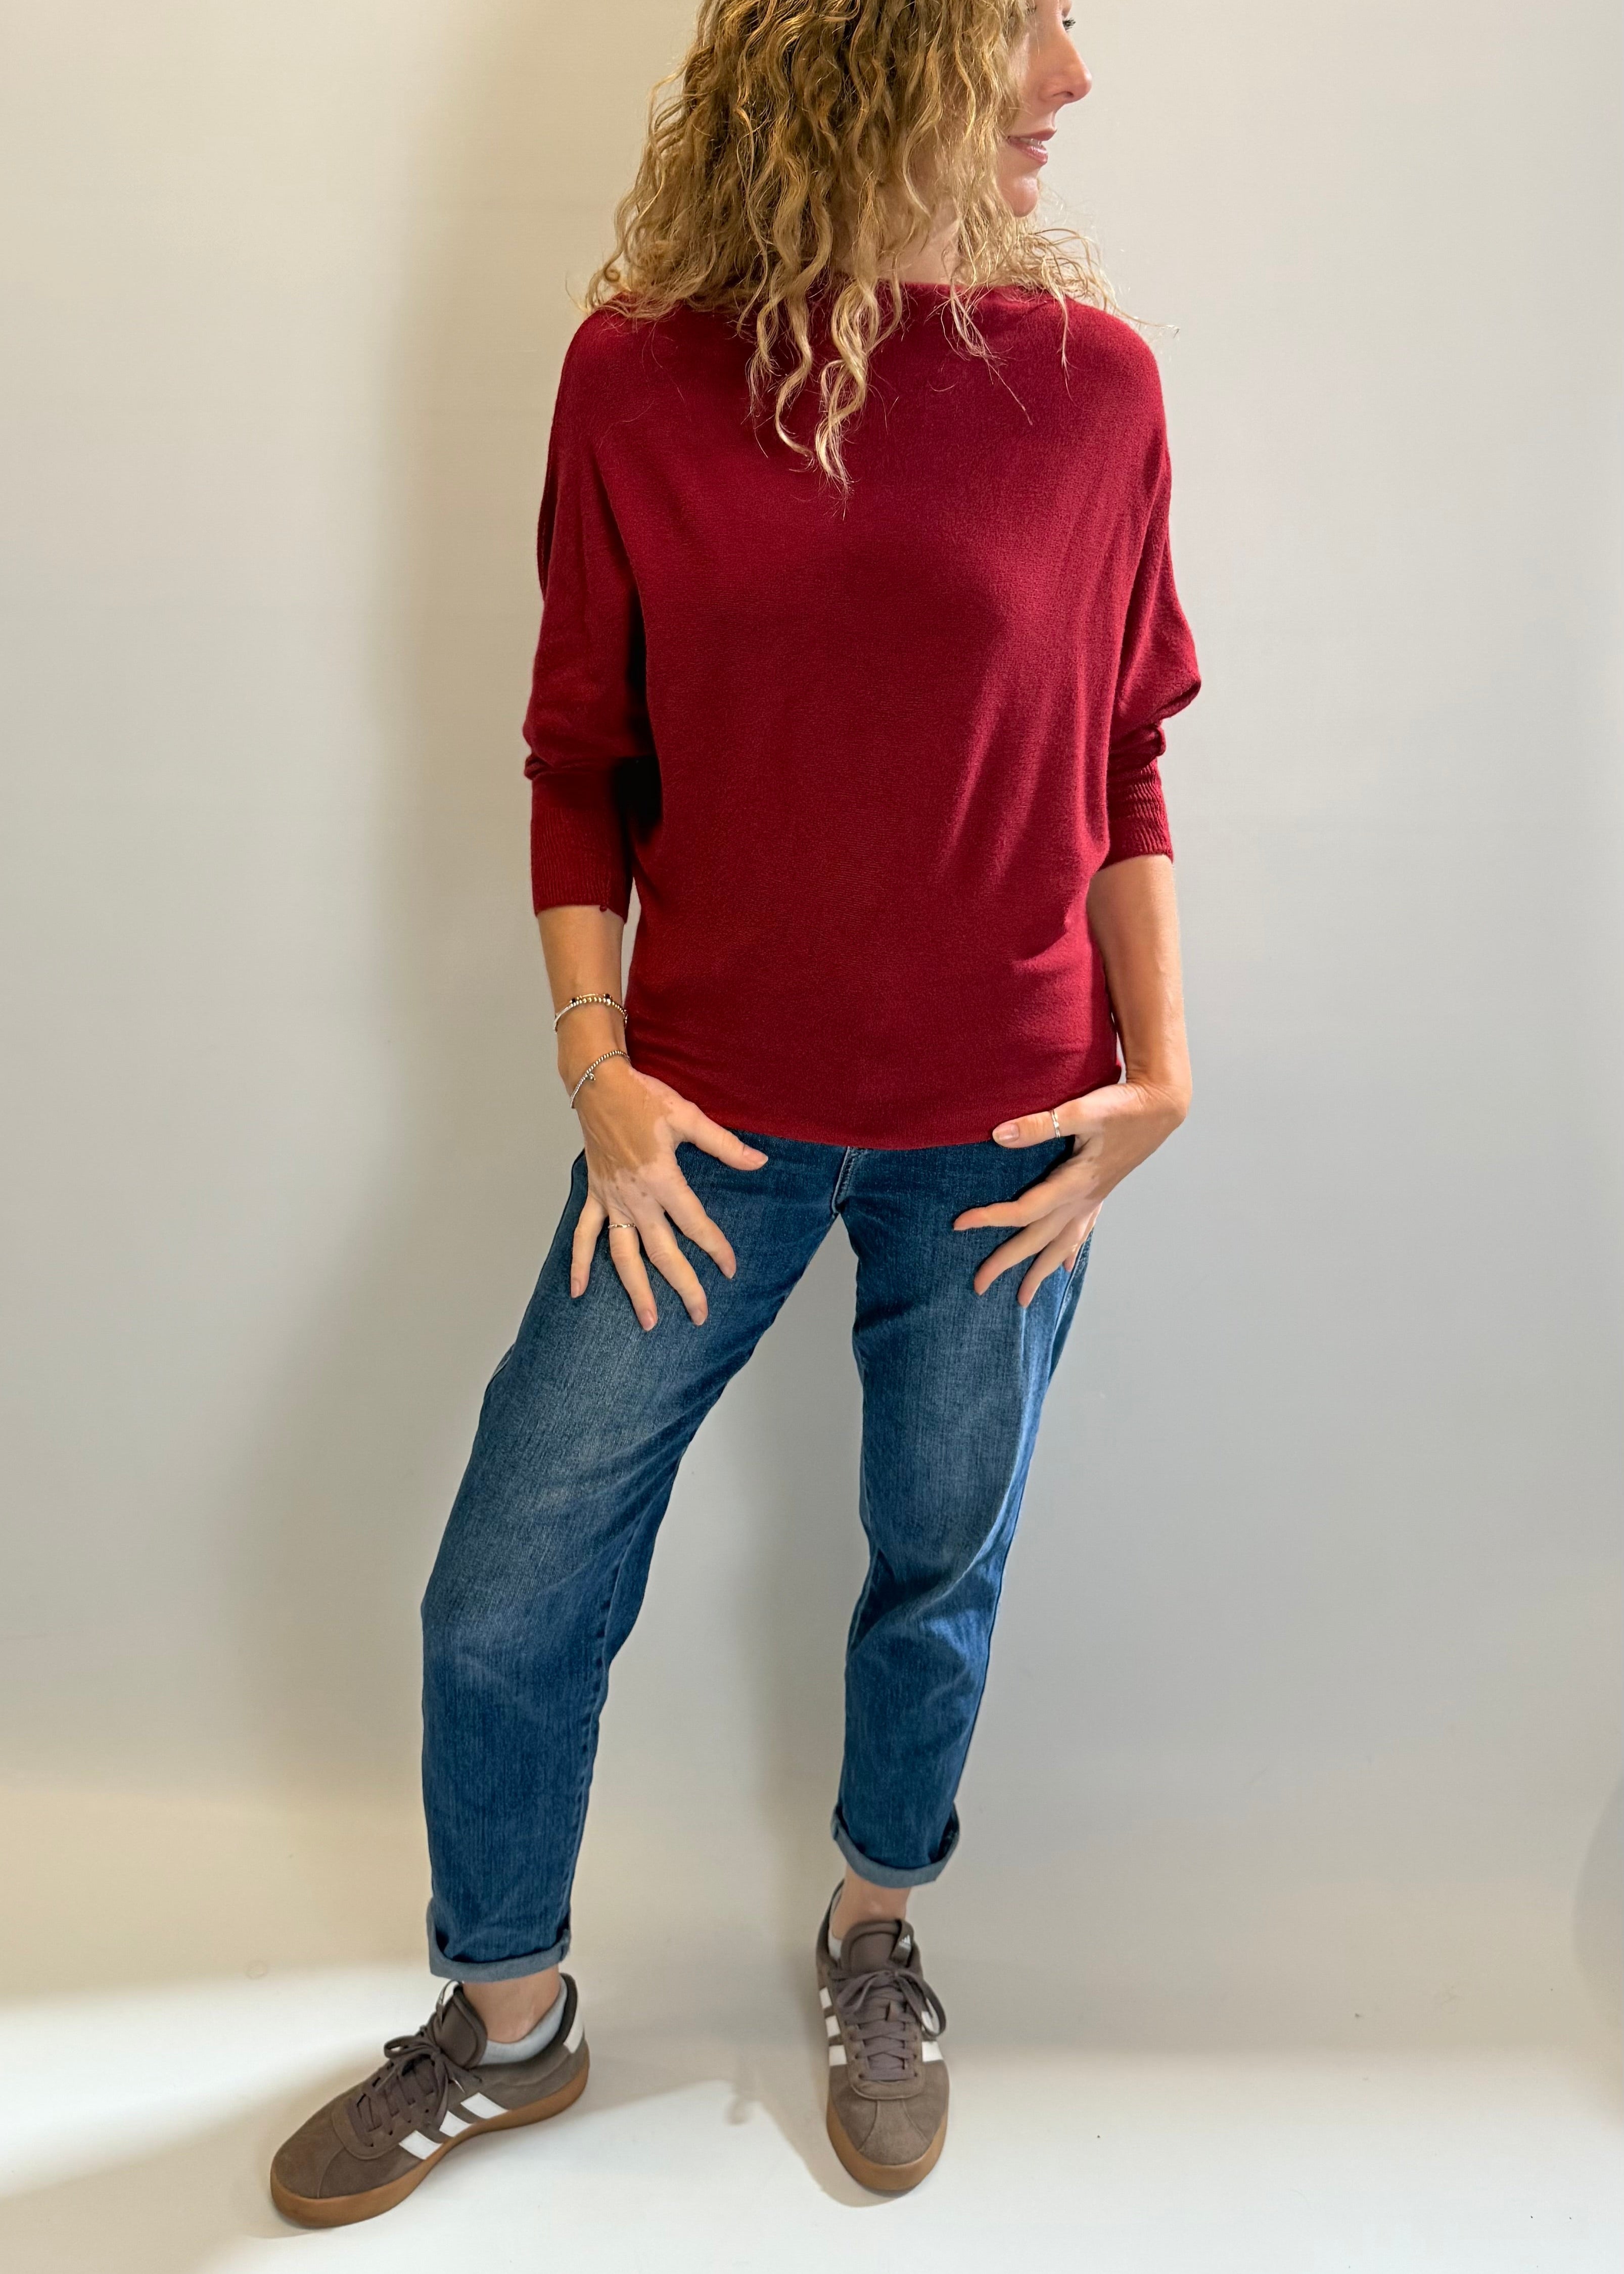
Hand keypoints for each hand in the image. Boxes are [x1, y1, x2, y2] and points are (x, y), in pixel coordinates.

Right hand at [568, 1055, 767, 1328]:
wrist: (599, 1085)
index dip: (716, 1249)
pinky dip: (579, 1263)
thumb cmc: (644, 1097)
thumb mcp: (689, 1117)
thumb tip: (759, 1162)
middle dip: (683, 1286)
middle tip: (700, 1316)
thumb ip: (725, 1145)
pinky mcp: (594, 1195)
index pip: (695, 1224)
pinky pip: (583, 1235)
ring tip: (649, 1319)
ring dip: (635, 1289)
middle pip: (662, 1253)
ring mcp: (612, 1200)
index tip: (730, 1269)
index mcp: (662, 1179)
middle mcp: (635, 1198)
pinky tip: (579, 1290)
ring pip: (623, 1255)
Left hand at [954, 1078, 1188, 1305]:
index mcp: (1074, 1183)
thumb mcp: (1081, 1112)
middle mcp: (1083, 1199)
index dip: (990, 1218)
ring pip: (1062, 1246)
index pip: (1024, 1211)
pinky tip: (1066, 1267)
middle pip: (1038, 1240)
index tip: (959, 1224)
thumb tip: (999, 1135)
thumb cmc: (1122, 1107)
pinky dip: (1070, 1252)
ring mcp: (1093, 1200)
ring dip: (1040, 1271)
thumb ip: (1040, 1126)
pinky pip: (1081, 1233)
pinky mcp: (1100, 1194)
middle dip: (1007, 1263)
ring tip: (1023, 1296)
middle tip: (978, 1285)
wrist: (1160, 1107)